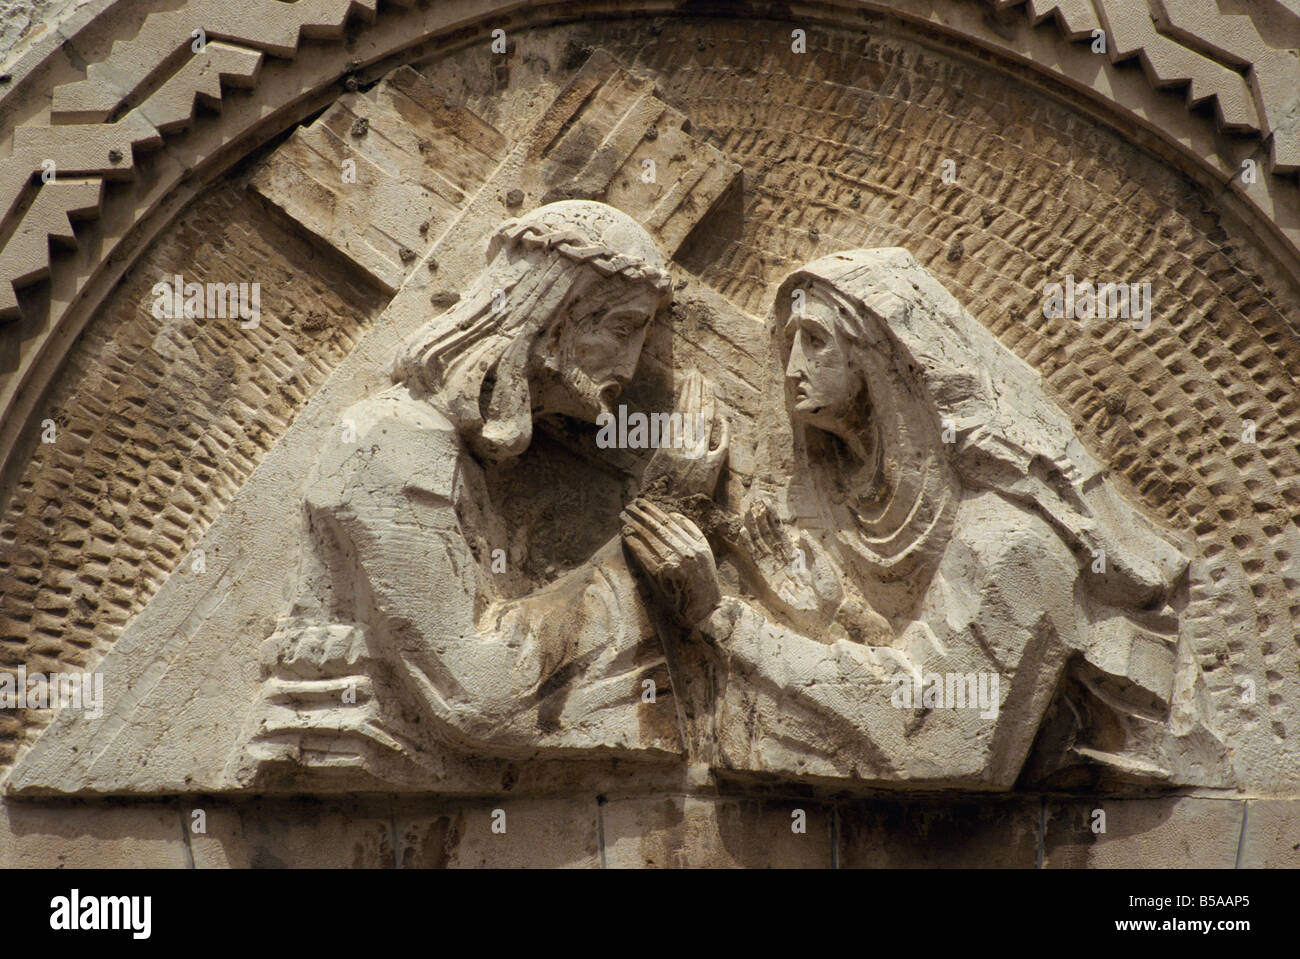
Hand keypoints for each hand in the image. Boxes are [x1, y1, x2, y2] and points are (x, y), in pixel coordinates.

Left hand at [620, 498, 721, 625]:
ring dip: (635, 526)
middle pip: (659, 528)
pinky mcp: (663, 576)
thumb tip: (671, 515)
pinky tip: (626, 536)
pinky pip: (645, 556)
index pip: (670, 522)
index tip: (641, 502)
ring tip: (623, 518)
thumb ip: (691, 532)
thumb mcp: (704, 553)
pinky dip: (635, 544)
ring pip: (651, 540)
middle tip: (628, 506)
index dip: (654, 511)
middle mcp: (687, 552)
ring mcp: (675, 564)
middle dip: (641, 515)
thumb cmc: (703, 580)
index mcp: (697, 545)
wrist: (705, 610)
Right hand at [641, 370, 728, 497]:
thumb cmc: (655, 497)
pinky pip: (721, 444)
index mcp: (668, 446)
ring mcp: (701, 456)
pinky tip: (722, 417)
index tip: (689, 379)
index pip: (679, 411)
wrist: (671, 517)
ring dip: (708, 402)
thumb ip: (661, 449)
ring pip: (706, 423)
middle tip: (699, 375)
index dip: (685, 394)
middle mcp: (686, 447)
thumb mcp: (651, 470)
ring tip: (708, 386)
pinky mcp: (713, 468)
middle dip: (697, 391)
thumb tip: (669, 431)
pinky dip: (722, 430)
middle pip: (694, 411)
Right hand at [732, 498, 822, 620]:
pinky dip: (750, 545)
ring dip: (753, 528)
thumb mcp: (822, 562)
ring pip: (761, 544)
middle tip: (753, 503)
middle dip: (761, 520)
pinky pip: (758, 559)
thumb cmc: (829, 588)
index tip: (766, 505)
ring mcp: (776, 569)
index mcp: (796, 557)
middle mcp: (783, 561)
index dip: (773, 520)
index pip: (780, 534)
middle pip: (768, 537)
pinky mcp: (770, 579)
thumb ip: (811, 546)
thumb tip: (801, 532)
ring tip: (748, 512)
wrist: (828, 610)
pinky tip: (744, 532)